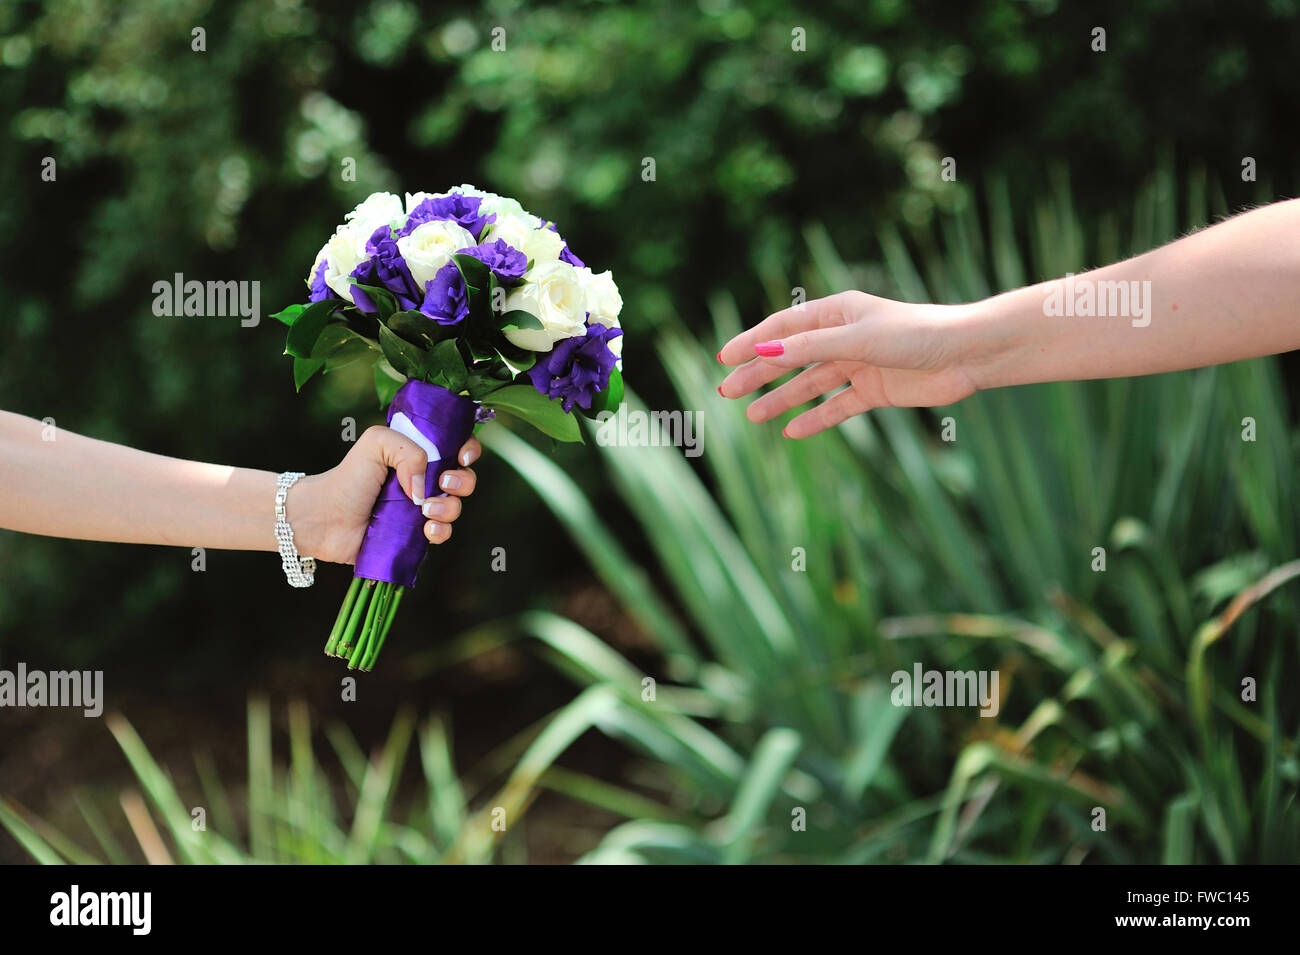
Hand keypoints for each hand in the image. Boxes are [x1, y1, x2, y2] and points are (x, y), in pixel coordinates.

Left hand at [292, 426, 480, 563]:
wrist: (325, 518)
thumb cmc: (348, 478)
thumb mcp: (376, 443)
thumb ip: (409, 451)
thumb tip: (425, 488)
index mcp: (417, 454)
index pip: (455, 445)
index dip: (468, 449)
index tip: (461, 457)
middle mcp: (423, 480)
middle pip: (464, 478)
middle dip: (463, 481)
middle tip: (442, 484)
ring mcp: (420, 509)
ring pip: (456, 507)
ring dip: (449, 508)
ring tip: (424, 510)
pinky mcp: (415, 535)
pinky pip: (442, 534)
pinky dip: (441, 532)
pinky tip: (424, 530)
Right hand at [717, 291, 980, 438]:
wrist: (967, 354)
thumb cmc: (915, 334)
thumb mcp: (857, 339)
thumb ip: (809, 347)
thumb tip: (763, 353)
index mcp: (837, 312)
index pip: (783, 328)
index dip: (752, 343)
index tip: (724, 358)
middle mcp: (844, 336)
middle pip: (791, 357)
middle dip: (759, 374)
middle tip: (727, 392)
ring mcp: (859, 365)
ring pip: (811, 383)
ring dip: (782, 398)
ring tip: (752, 416)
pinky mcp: (876, 391)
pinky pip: (838, 406)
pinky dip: (816, 418)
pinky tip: (792, 430)